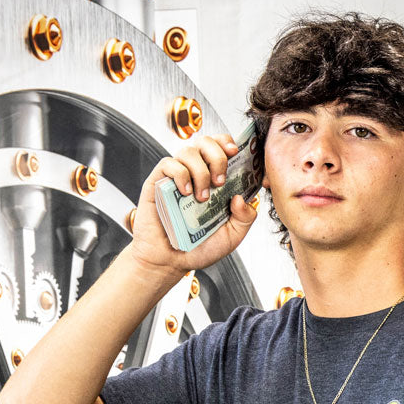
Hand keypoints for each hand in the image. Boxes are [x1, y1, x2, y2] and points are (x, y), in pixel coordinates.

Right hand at [127, 133, 258, 276]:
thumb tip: (242, 198)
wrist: (169, 261)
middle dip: (217, 156)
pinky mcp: (158, 182)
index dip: (228, 143)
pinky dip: (181, 175)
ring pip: (188, 151)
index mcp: (214, 181)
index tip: (235, 153)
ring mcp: (176, 176)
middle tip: (219, 182)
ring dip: (200, 171)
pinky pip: (169, 163)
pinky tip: (185, 193)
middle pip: (206, 142)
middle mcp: (196, 174)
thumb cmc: (197, 248)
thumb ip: (244, 218)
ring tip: (201, 198)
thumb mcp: (231, 237)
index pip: (221, 147)